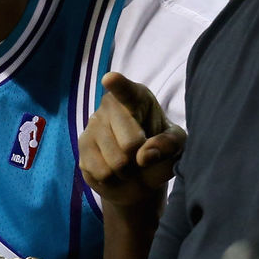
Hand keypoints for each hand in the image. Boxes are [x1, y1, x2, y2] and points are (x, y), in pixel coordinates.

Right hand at [79, 72, 184, 211]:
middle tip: (141, 156)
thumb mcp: (177, 145)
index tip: (110, 79)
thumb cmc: (160, 151)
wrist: (137, 177)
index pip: (126, 91)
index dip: (118, 85)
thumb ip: (169, 144)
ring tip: (128, 165)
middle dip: (140, 158)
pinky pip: (101, 172)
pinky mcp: (81, 146)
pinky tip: (113, 170)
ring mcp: (92, 125)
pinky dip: (112, 179)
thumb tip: (144, 156)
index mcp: (136, 97)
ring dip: (127, 171)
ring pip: (115, 161)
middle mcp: (110, 106)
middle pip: (130, 142)